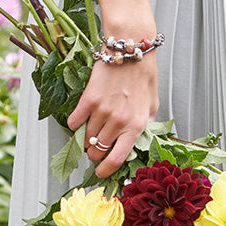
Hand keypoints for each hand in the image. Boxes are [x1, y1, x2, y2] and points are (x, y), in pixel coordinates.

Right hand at [65, 57, 158, 177]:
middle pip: (97, 151)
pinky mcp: (87, 101)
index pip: (116, 159)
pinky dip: (75, 124)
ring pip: (85, 138)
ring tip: (91, 130)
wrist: (130, 52)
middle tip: (96, 146)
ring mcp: (102, 112)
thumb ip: (144, 126)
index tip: (100, 172)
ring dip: (86, 138)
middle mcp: (118, 122)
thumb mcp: (152, 106)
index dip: (105, 170)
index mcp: (136, 126)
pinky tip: (82, 117)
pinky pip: (74, 123)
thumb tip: (135, 142)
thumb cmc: (143, 77)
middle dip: (95, 152)